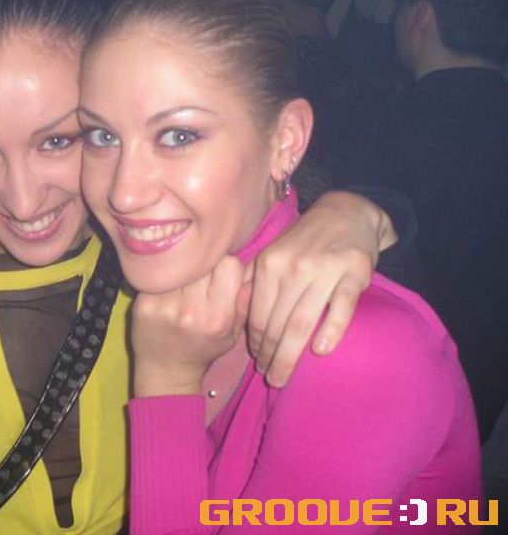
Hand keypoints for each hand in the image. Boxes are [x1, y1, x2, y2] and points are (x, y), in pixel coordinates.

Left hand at [131, 256, 247, 397]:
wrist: (166, 371)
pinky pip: (158, 275)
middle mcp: (192, 311)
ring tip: (183, 286)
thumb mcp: (234, 333)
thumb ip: (245, 302)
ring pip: (180, 265)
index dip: (225, 265)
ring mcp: (165, 306)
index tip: (219, 275)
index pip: (229, 264)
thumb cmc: (203, 348)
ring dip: (183, 271)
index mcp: (219, 317)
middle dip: (204, 266)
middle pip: (203, 262)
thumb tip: (254, 269)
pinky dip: (163, 279)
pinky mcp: (144, 303)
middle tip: (200, 280)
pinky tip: (165, 291)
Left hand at [246, 191, 393, 386]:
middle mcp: (293, 267)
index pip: (257, 313)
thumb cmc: (305, 241)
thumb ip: (256, 282)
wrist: (347, 212)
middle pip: (277, 323)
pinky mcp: (353, 272)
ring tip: (284, 376)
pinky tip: (321, 351)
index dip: (256, 342)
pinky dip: (331, 330)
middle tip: (271, 378)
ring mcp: (324, 270)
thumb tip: (237, 313)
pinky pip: (340, 307)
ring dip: (290, 354)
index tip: (257, 362)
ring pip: (302, 321)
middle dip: (270, 355)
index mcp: (269, 264)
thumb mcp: (275, 254)